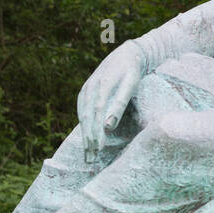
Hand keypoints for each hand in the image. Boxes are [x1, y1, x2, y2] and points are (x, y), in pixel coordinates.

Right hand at [77, 41, 143, 160]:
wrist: (126, 54)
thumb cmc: (132, 71)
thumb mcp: (130, 85)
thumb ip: (119, 105)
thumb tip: (108, 126)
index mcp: (101, 86)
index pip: (96, 115)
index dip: (95, 133)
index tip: (98, 149)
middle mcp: (90, 88)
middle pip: (86, 117)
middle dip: (88, 138)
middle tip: (90, 158)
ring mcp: (85, 89)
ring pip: (82, 115)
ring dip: (84, 134)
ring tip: (87, 152)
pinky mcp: (85, 90)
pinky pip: (81, 110)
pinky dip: (83, 124)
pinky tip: (85, 136)